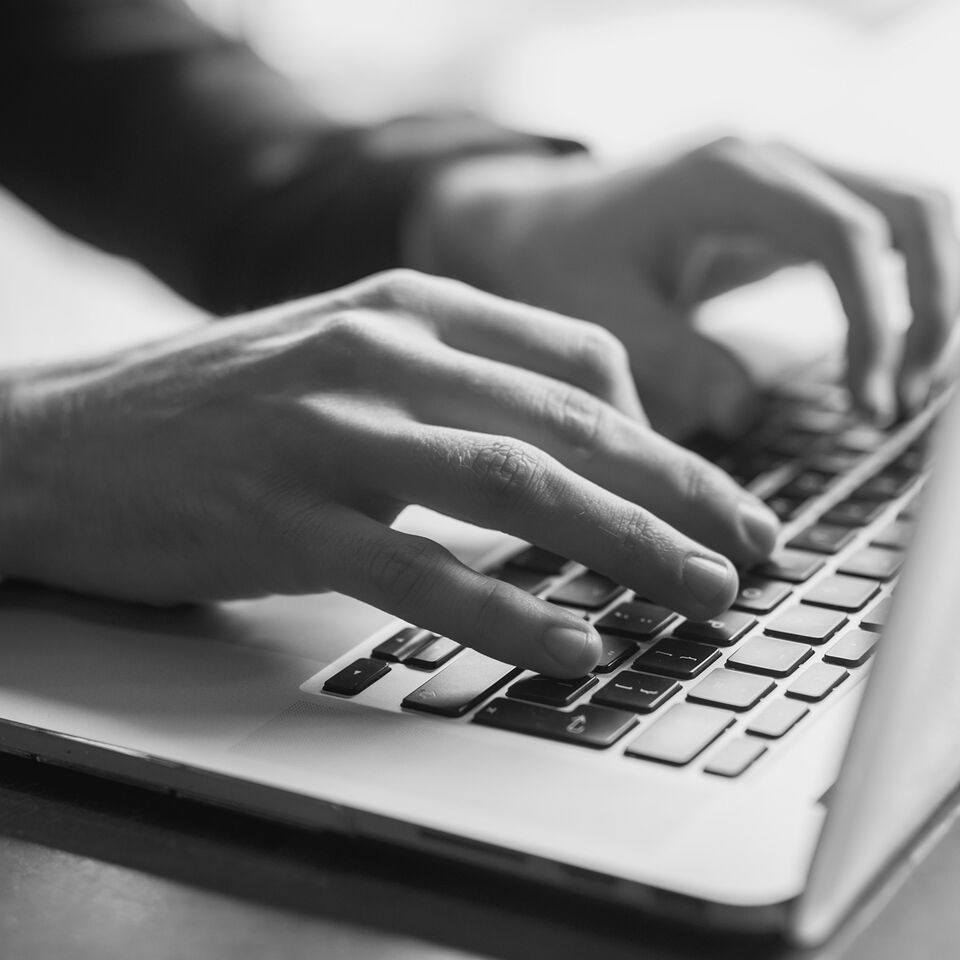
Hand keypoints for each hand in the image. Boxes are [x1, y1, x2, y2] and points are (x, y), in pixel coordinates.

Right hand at [0, 271, 777, 675]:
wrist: (61, 439)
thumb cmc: (218, 407)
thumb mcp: (342, 356)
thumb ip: (447, 383)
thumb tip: (558, 450)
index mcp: (404, 304)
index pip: (574, 354)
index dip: (658, 429)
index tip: (700, 490)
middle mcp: (377, 350)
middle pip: (568, 421)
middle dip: (679, 490)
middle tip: (751, 546)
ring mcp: (329, 430)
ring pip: (514, 487)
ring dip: (625, 546)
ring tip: (700, 595)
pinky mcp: (284, 517)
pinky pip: (422, 570)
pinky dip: (508, 614)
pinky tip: (572, 646)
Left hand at [411, 137, 959, 435]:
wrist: (539, 223)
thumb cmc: (558, 260)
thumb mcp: (599, 313)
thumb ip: (673, 358)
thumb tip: (745, 415)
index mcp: (728, 175)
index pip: (844, 234)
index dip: (875, 321)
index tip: (867, 403)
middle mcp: (774, 160)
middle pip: (911, 205)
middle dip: (934, 305)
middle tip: (904, 402)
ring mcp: (790, 178)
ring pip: (913, 213)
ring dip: (933, 297)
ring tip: (907, 391)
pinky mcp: (792, 211)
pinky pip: (880, 238)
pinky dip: (905, 292)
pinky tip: (887, 360)